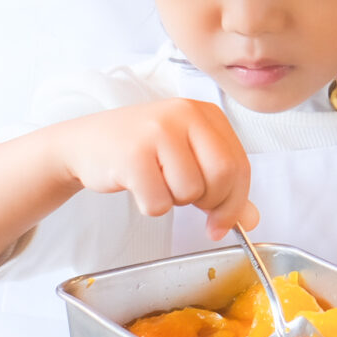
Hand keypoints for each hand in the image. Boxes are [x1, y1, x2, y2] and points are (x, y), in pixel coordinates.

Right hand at [50, 98, 258, 238]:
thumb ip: (223, 187)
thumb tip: (251, 220)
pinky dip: (151, 206)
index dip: (236, 202)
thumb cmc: (142, 150)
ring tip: (156, 181)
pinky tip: (138, 185)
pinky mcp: (133, 155)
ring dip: (175, 201)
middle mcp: (185, 115)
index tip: (222, 222)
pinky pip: (159, 203)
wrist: (85, 143)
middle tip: (187, 202)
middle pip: (223, 176)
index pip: (240, 165)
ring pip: (190, 192)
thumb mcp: (188, 159)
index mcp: (206, 114)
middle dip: (210, 203)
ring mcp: (158, 131)